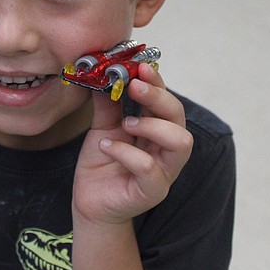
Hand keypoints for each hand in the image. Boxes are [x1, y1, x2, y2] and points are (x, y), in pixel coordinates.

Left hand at [72, 64, 192, 224]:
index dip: (158, 82)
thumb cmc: (102, 164)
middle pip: (179, 117)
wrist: (89, 202)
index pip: (166, 101)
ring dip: (152, 125)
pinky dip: (126, 153)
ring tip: (125, 123)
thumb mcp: (103, 128)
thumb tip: (104, 72)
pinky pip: (149, 169)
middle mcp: (165, 149)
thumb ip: (108, 103)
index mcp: (157, 130)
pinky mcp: (152, 192)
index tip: (141, 67)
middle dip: (159, 97)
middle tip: (134, 86)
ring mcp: (163, 172)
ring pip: (180, 142)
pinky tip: (107, 147)